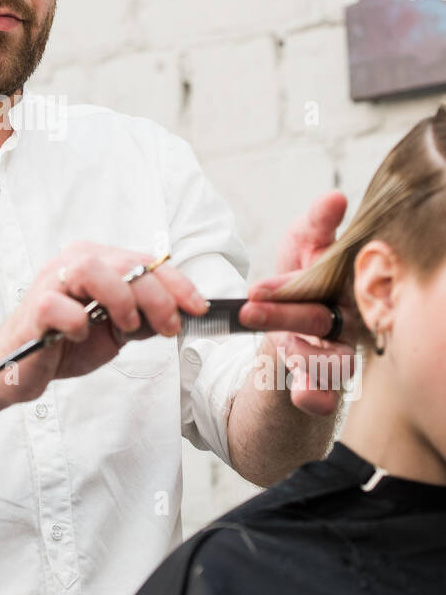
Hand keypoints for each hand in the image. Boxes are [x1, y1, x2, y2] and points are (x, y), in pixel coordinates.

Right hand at [0, 240, 209, 402]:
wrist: (20, 368)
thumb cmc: (65, 343)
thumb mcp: (115, 330)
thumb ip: (143, 318)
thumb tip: (181, 314)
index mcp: (96, 262)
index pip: (143, 261)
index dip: (177, 283)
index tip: (198, 307)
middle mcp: (72, 263)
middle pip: (124, 262)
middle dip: (157, 295)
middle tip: (169, 326)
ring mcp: (51, 282)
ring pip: (93, 269)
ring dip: (121, 299)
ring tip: (126, 327)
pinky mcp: (35, 308)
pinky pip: (61, 306)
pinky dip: (79, 322)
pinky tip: (80, 336)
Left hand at [238, 191, 358, 415]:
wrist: (291, 317)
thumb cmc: (302, 274)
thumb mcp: (302, 244)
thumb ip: (317, 223)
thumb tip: (336, 197)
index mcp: (343, 285)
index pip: (325, 284)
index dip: (290, 284)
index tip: (255, 287)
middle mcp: (347, 320)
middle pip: (320, 320)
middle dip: (282, 316)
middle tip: (248, 310)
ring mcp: (339, 352)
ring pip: (334, 363)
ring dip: (303, 358)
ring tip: (278, 351)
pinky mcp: (327, 382)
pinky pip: (328, 398)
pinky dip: (315, 398)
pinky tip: (302, 396)